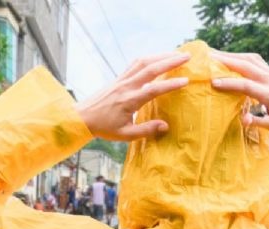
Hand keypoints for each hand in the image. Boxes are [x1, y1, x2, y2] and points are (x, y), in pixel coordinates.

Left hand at [76, 51, 191, 140]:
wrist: (82, 117)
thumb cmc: (104, 128)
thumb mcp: (125, 134)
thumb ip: (146, 130)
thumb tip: (166, 126)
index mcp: (129, 101)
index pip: (153, 89)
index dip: (170, 85)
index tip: (185, 81)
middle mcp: (126, 86)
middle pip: (150, 68)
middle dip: (170, 61)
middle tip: (187, 56)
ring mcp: (121, 80)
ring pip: (143, 62)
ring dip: (160, 55)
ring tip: (176, 53)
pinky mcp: (118, 78)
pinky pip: (135, 63)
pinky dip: (149, 58)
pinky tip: (158, 57)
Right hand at [209, 51, 268, 132]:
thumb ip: (260, 122)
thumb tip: (243, 120)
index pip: (247, 86)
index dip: (230, 83)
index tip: (213, 82)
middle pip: (246, 65)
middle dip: (225, 61)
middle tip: (207, 58)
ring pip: (249, 59)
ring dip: (231, 55)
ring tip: (213, 55)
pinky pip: (253, 59)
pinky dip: (239, 56)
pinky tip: (229, 57)